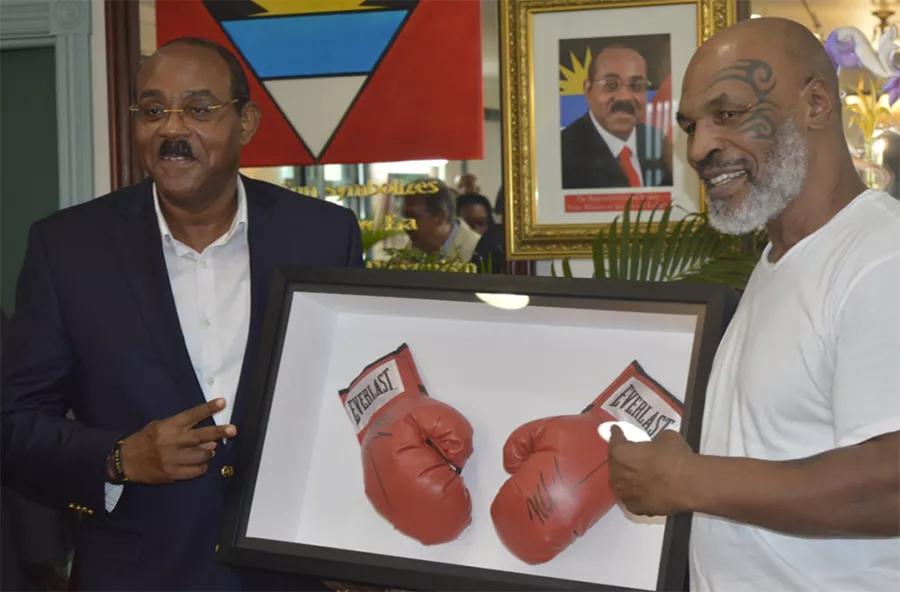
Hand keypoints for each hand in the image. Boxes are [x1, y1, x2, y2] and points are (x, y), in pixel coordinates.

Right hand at [118, 399, 235, 483]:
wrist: (126, 461)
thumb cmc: (146, 440)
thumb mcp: (160, 426)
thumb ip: (182, 429)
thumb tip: (209, 438)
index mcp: (168, 427)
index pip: (191, 415)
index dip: (208, 408)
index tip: (222, 402)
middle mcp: (171, 442)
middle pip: (201, 436)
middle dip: (219, 432)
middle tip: (233, 430)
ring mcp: (172, 459)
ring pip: (202, 455)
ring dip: (209, 452)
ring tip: (209, 449)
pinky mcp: (172, 474)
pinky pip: (196, 471)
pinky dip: (202, 466)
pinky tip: (201, 463)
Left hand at [607, 426, 692, 515]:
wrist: (690, 485)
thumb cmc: (676, 457)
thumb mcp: (666, 437)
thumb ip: (654, 441)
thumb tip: (656, 445)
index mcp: (621, 453)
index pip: (615, 441)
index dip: (617, 435)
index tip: (617, 431)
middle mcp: (618, 475)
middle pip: (615, 464)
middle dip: (621, 459)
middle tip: (631, 455)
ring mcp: (625, 494)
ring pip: (621, 483)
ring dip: (626, 477)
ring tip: (637, 474)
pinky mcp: (636, 508)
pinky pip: (632, 498)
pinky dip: (635, 493)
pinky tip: (643, 490)